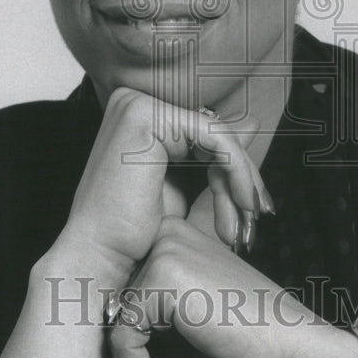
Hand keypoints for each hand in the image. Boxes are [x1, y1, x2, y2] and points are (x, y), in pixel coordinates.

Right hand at [57, 87, 271, 276]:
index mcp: (139, 112)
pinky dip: (236, 172)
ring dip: (242, 180)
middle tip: (256, 217)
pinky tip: (241, 204)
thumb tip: (253, 121)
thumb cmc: (132, 232)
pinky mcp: (146, 115)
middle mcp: (133, 100)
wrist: (100, 257)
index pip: (204, 131)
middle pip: (212, 131)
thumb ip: (214, 153)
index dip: (236, 169)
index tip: (255, 206)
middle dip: (243, 177)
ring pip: (218, 134)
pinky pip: (213, 136)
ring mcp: (136, 103)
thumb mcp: (184, 186)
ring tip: (248, 220)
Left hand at [109, 214, 314, 357]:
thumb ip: (151, 306)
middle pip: (115, 310)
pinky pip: (122, 341)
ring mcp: (163, 253)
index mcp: (172, 235)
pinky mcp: (162, 281)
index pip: (123, 292)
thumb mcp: (192, 308)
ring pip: (115, 329)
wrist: (294, 346)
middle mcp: (164, 234)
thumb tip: (103, 328)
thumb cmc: (250, 335)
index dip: (129, 346)